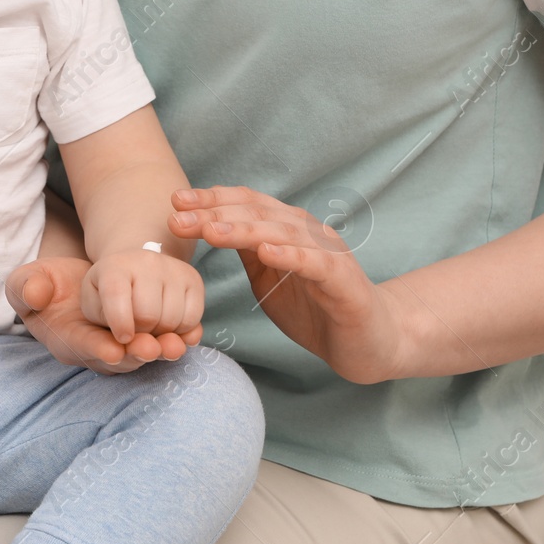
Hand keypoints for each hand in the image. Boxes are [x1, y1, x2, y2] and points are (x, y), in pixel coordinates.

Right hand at [6, 255, 198, 373]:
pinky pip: (161, 344)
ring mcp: (121, 346)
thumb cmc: (45, 284)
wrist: (73, 286)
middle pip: (119, 357)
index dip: (97, 349)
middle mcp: (96, 349)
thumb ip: (26, 287)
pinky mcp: (141, 338)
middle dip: (136, 354)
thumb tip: (35, 294)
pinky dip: (177, 339)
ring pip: (143, 354)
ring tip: (175, 345)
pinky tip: (191, 334)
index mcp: (66, 338)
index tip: (113, 350)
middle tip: (152, 347)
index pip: (82, 347)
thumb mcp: (26, 282)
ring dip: (160, 350)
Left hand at [80, 248, 204, 346]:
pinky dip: (181, 331)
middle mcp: (145, 261)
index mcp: (113, 267)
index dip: (119, 323)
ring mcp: (173, 268)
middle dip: (141, 333)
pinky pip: (192, 319)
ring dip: (161, 334)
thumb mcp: (95, 314)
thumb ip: (107, 336)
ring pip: (172, 320)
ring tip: (150, 324)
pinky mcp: (193, 278)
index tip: (122, 337)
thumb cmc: (108, 298)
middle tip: (135, 328)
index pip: (116, 296)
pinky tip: (168, 323)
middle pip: (148, 315)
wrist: (133, 270)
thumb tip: (151, 349)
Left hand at [169, 186, 412, 384]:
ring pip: (281, 233)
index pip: (246, 205)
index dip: (211, 200)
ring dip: (243, 230)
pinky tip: (266, 252)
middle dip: (214, 213)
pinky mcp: (344, 281)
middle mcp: (308, 232)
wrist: (368, 343)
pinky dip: (291, 255)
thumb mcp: (269, 279)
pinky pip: (315, 263)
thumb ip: (246, 253)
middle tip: (177, 216)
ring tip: (210, 231)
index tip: (175, 202)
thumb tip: (207, 227)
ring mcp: (327, 253)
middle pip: (257, 214)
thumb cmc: (317, 309)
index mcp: (288, 229)